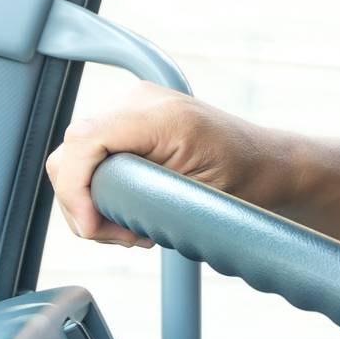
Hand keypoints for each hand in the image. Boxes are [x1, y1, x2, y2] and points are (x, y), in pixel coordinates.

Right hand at [45, 82, 279, 247]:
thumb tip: (91, 216)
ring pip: (76, 155)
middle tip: (121, 237)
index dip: (75, 189)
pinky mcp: (131, 117)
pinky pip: (93, 151)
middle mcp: (143, 100)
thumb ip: (138, 201)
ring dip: (91, 199)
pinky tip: (128, 209)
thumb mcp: (193, 198)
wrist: (267, 163)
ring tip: (130, 229)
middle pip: (72, 151)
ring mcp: (135, 104)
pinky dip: (99, 185)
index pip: (85, 140)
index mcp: (164, 117)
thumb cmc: (245, 180)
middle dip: (83, 203)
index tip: (91, 228)